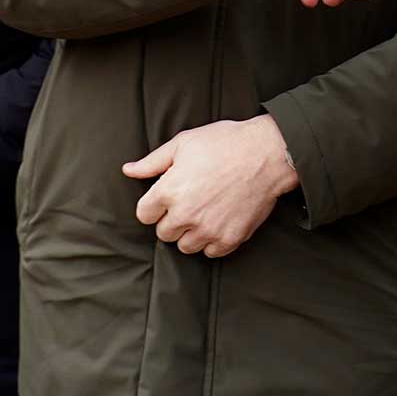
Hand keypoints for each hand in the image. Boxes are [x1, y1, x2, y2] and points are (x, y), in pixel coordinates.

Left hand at [124, 115, 299, 256]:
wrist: (267, 153)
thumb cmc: (225, 143)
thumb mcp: (183, 143)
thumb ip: (152, 162)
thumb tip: (128, 171)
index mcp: (169, 191)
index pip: (144, 215)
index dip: (154, 205)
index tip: (167, 197)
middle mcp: (185, 215)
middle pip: (163, 233)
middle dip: (172, 219)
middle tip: (189, 202)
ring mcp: (208, 230)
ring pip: (185, 246)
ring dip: (191, 233)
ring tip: (204, 212)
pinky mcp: (230, 239)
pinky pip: (210, 252)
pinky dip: (212, 240)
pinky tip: (219, 220)